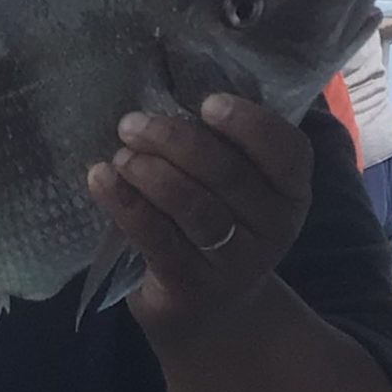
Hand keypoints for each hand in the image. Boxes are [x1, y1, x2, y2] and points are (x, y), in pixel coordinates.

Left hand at [87, 94, 312, 341]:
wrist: (210, 311)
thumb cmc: (220, 224)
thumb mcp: (238, 188)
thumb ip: (224, 145)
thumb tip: (168, 80)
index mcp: (290, 192)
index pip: (287, 152)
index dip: (250, 125)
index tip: (207, 102)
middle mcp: (272, 229)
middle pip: (228, 175)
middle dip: (177, 142)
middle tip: (133, 122)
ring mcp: (233, 263)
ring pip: (194, 208)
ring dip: (151, 172)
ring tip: (120, 152)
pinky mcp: (190, 287)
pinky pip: (157, 239)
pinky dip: (125, 205)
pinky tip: (101, 179)